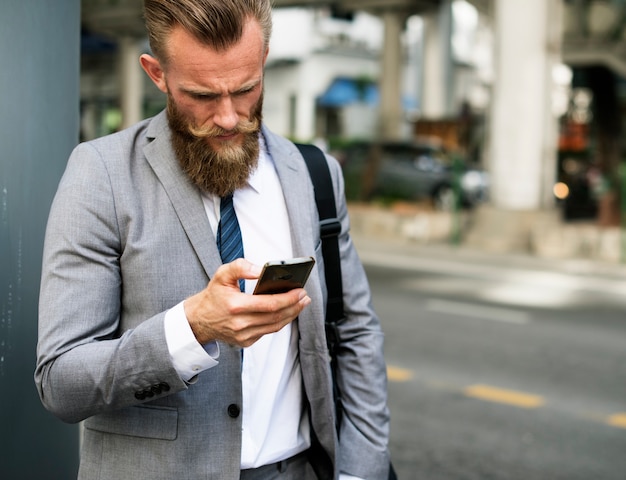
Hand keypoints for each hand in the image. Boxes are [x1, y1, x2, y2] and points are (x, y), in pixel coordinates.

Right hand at [184, 258, 310, 346]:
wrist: (199, 320)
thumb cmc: (214, 295)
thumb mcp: (222, 274)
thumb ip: (241, 267)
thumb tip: (261, 270)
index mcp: (235, 306)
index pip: (269, 304)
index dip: (288, 298)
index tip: (300, 290)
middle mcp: (240, 324)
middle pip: (276, 316)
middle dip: (294, 306)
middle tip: (305, 296)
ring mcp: (243, 335)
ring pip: (275, 326)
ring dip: (292, 314)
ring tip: (301, 303)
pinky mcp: (246, 342)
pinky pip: (269, 331)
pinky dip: (280, 321)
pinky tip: (288, 311)